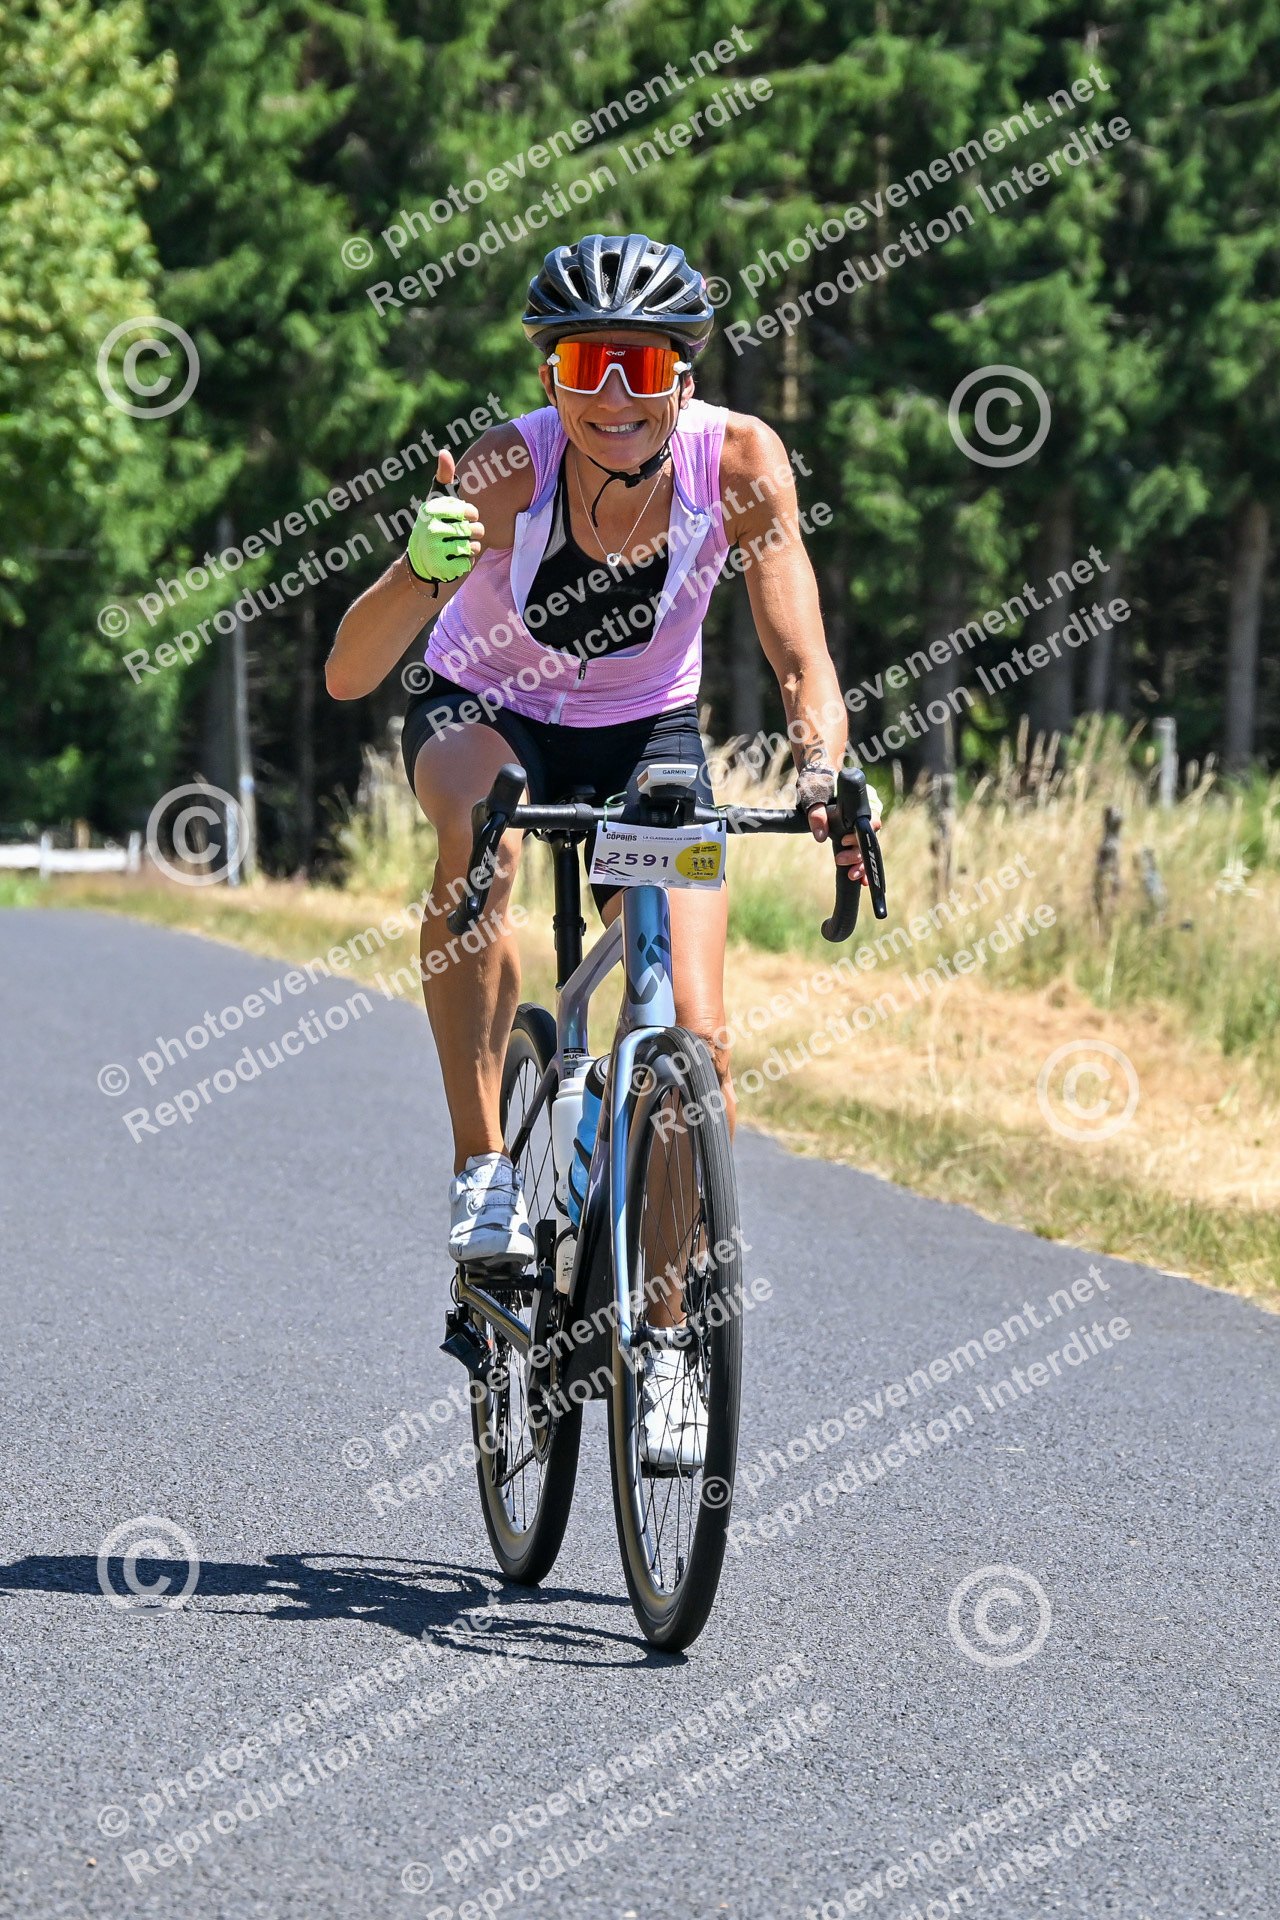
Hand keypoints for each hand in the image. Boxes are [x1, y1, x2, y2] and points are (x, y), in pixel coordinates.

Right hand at [406, 450, 482, 581]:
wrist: (421, 559)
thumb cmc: (435, 522)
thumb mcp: (437, 499)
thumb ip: (444, 476)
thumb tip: (444, 452)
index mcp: (433, 510)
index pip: (470, 511)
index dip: (472, 515)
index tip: (466, 516)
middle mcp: (431, 529)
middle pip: (474, 530)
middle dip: (475, 533)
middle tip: (465, 534)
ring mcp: (434, 551)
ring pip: (473, 548)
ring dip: (472, 548)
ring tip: (462, 545)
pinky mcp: (440, 569)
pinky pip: (468, 565)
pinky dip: (467, 563)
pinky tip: (455, 559)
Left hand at [807, 779, 881, 883]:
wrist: (818, 781)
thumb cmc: (817, 784)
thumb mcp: (813, 796)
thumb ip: (817, 814)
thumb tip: (820, 837)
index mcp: (861, 804)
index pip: (872, 822)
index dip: (860, 835)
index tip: (843, 841)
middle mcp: (865, 817)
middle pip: (869, 840)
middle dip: (857, 854)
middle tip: (839, 860)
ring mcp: (860, 828)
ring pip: (866, 849)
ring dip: (859, 863)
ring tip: (850, 874)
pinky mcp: (853, 836)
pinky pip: (861, 852)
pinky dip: (862, 867)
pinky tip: (863, 882)